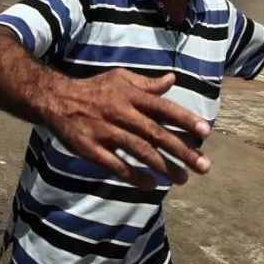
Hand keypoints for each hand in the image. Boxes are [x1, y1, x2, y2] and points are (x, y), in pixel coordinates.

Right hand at [41, 69, 211, 189]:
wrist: (57, 99)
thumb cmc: (95, 89)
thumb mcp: (120, 78)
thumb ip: (147, 84)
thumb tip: (172, 80)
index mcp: (131, 96)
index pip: (163, 108)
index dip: (185, 119)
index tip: (206, 132)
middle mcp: (122, 113)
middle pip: (156, 134)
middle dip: (182, 150)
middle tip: (204, 166)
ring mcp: (107, 133)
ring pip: (140, 151)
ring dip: (164, 166)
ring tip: (183, 179)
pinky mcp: (92, 150)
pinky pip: (117, 165)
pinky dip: (134, 176)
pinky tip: (151, 185)